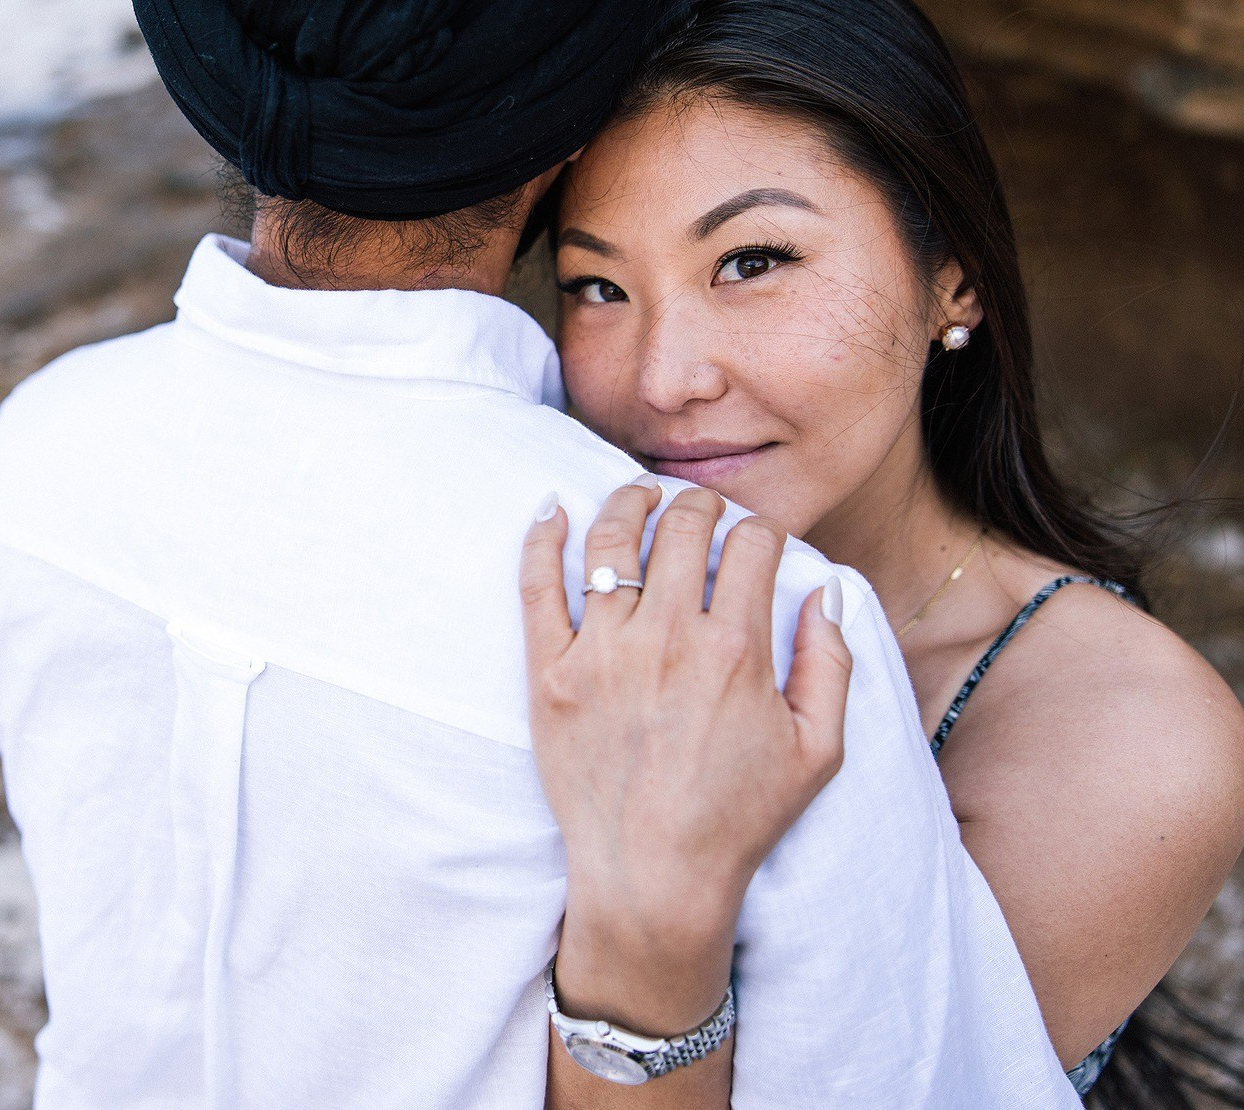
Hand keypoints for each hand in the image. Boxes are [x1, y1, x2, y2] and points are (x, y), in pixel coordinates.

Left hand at [520, 480, 851, 1036]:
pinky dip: (542, 539)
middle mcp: (665, 639)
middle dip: (698, 506)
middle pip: (680, 530)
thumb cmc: (738, 818)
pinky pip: (537, 587)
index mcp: (735, 650)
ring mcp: (600, 652)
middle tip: (699, 510)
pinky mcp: (548, 673)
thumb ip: (831, 663)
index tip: (755, 538)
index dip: (759, 530)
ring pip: (609, 543)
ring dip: (627, 503)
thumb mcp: (818, 750)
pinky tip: (551, 510)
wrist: (653, 876)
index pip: (750, 546)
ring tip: (638, 494)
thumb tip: (828, 590)